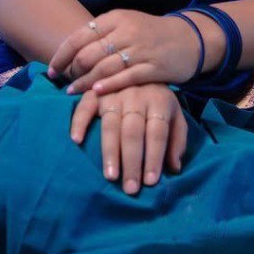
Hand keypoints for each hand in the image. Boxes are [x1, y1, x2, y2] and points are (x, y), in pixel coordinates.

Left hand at [47, 8, 213, 95]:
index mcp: (116, 18)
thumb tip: (71, 52)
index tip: (51, 70)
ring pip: (104, 67)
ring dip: (85, 82)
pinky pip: (125, 78)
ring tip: (73, 92)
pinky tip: (96, 93)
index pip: (80, 36)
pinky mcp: (153, 67)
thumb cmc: (151, 34)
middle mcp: (126, 31)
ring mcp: (140, 49)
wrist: (189, 38)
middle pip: (89, 54)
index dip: (62, 55)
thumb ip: (102, 35)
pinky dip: (108, 86)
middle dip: (73, 71)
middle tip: (65, 83)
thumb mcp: (126, 24)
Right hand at [68, 82, 186, 193]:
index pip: (157, 132)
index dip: (154, 157)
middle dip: (132, 161)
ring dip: (110, 151)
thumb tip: (174, 168)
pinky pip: (85, 106)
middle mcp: (136, 95)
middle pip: (133, 131)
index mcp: (159, 100)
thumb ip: (177, 139)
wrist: (139, 65)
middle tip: (130, 189)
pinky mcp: (95, 92)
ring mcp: (114, 92)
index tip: (150, 182)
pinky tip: (77, 140)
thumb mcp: (175, 114)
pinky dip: (79, 122)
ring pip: (110, 124)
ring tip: (110, 176)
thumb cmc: (157, 100)